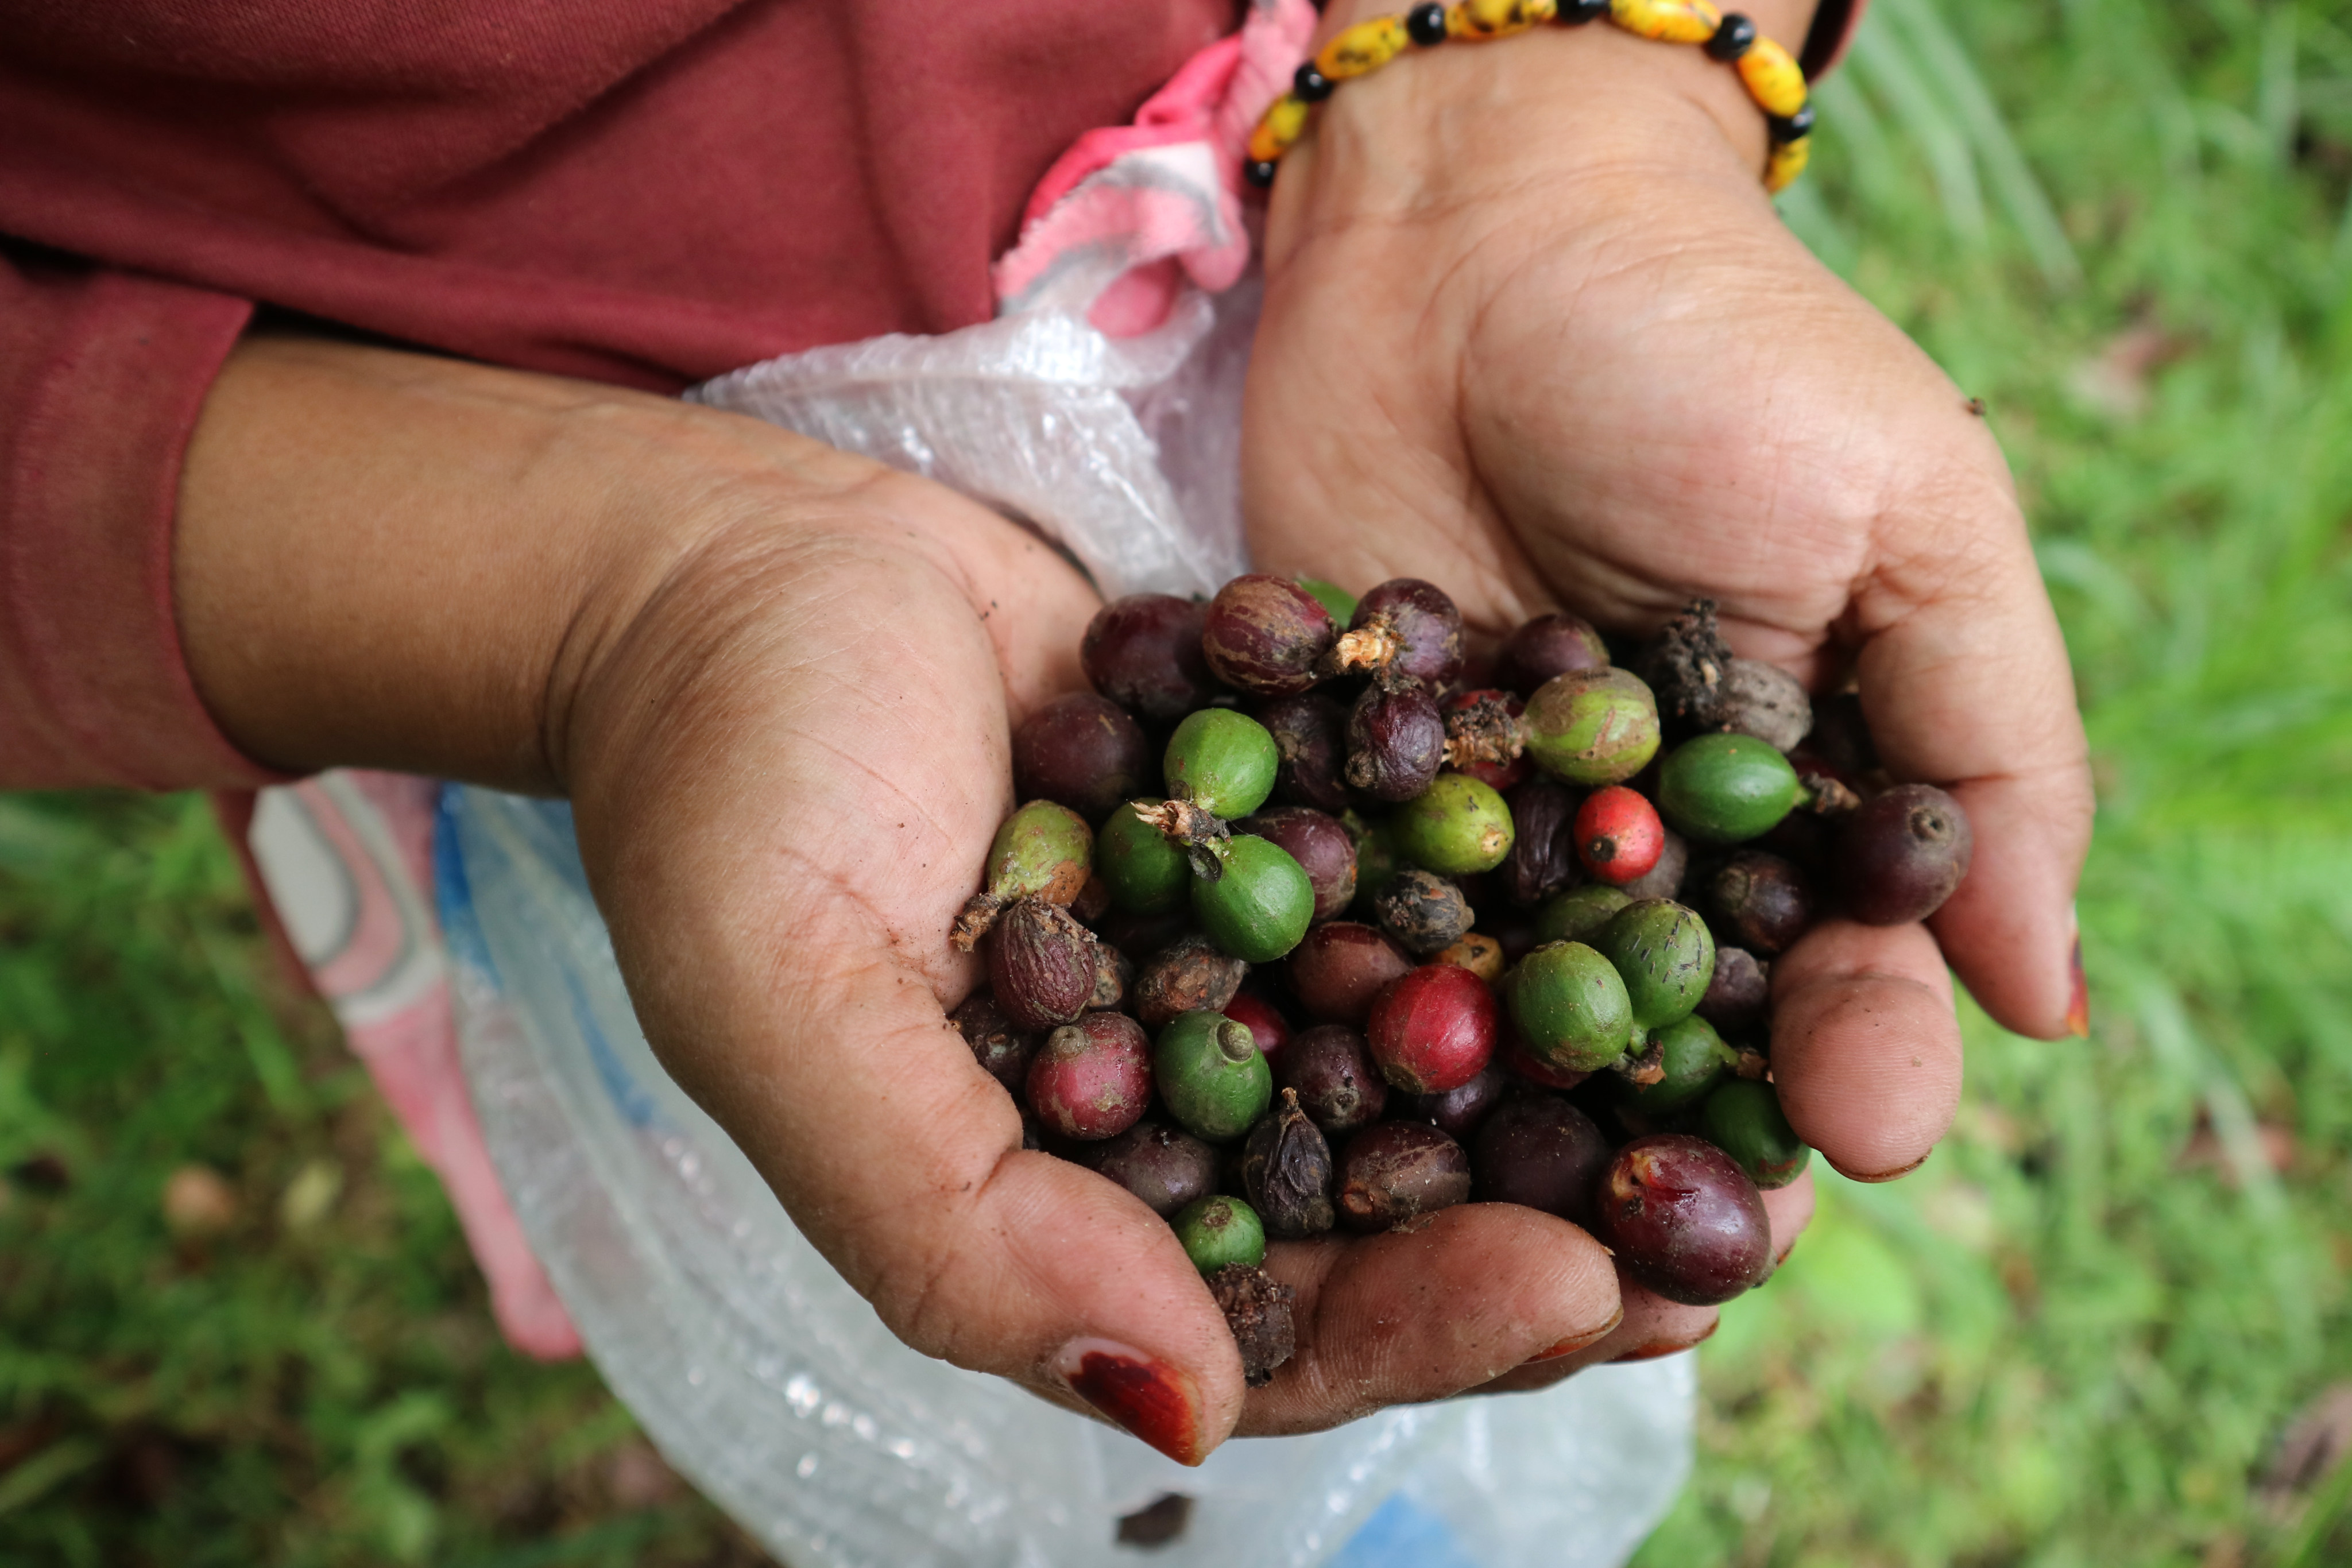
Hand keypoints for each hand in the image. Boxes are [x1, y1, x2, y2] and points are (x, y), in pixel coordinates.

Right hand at [174, 337, 1625, 1462]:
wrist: (738, 560)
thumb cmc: (727, 783)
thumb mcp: (789, 1012)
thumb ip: (952, 1227)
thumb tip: (1183, 1421)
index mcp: (1065, 1202)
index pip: (1269, 1325)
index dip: (1425, 1324)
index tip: (1579, 1290)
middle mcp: (1175, 1105)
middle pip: (1393, 1212)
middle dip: (1554, 1226)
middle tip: (1728, 1224)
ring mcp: (1238, 962)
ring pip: (1438, 1060)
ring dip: (1585, 1080)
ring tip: (1747, 1078)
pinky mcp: (1286, 824)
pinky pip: (1426, 887)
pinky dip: (1533, 900)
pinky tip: (1657, 881)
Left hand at [1242, 11, 2092, 1352]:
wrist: (1467, 229)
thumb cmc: (1714, 352)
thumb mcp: (1904, 517)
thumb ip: (1985, 747)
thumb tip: (2047, 1002)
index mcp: (1794, 811)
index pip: (1838, 980)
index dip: (1853, 1057)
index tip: (1855, 1128)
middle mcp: (1636, 856)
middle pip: (1661, 1043)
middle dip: (1667, 1141)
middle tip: (1660, 1247)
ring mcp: (1476, 841)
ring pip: (1496, 1025)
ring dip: (1496, 1121)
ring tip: (1492, 1218)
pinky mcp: (1333, 799)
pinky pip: (1339, 926)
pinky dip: (1333, 1003)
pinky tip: (1323, 1086)